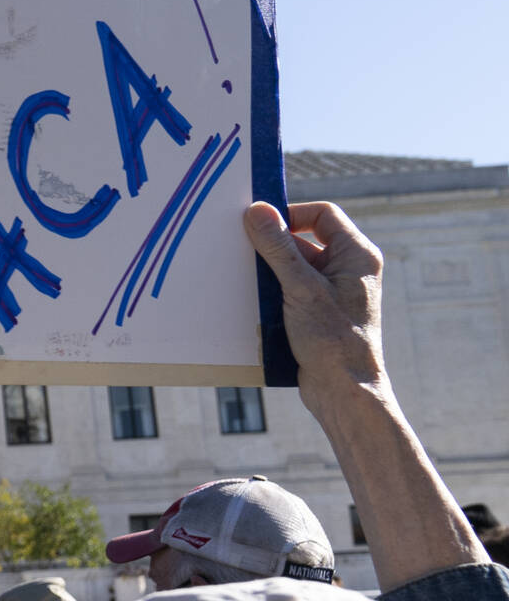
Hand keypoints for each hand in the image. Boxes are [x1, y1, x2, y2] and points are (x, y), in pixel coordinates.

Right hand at [243, 201, 388, 412]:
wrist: (344, 390)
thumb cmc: (333, 339)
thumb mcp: (300, 288)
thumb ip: (278, 247)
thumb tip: (257, 210)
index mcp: (357, 255)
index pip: (322, 215)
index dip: (290, 214)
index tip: (259, 225)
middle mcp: (348, 269)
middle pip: (304, 239)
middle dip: (273, 246)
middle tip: (244, 252)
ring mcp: (334, 290)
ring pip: (294, 265)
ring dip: (269, 271)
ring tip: (248, 280)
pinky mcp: (319, 310)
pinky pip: (291, 288)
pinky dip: (272, 291)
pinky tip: (254, 302)